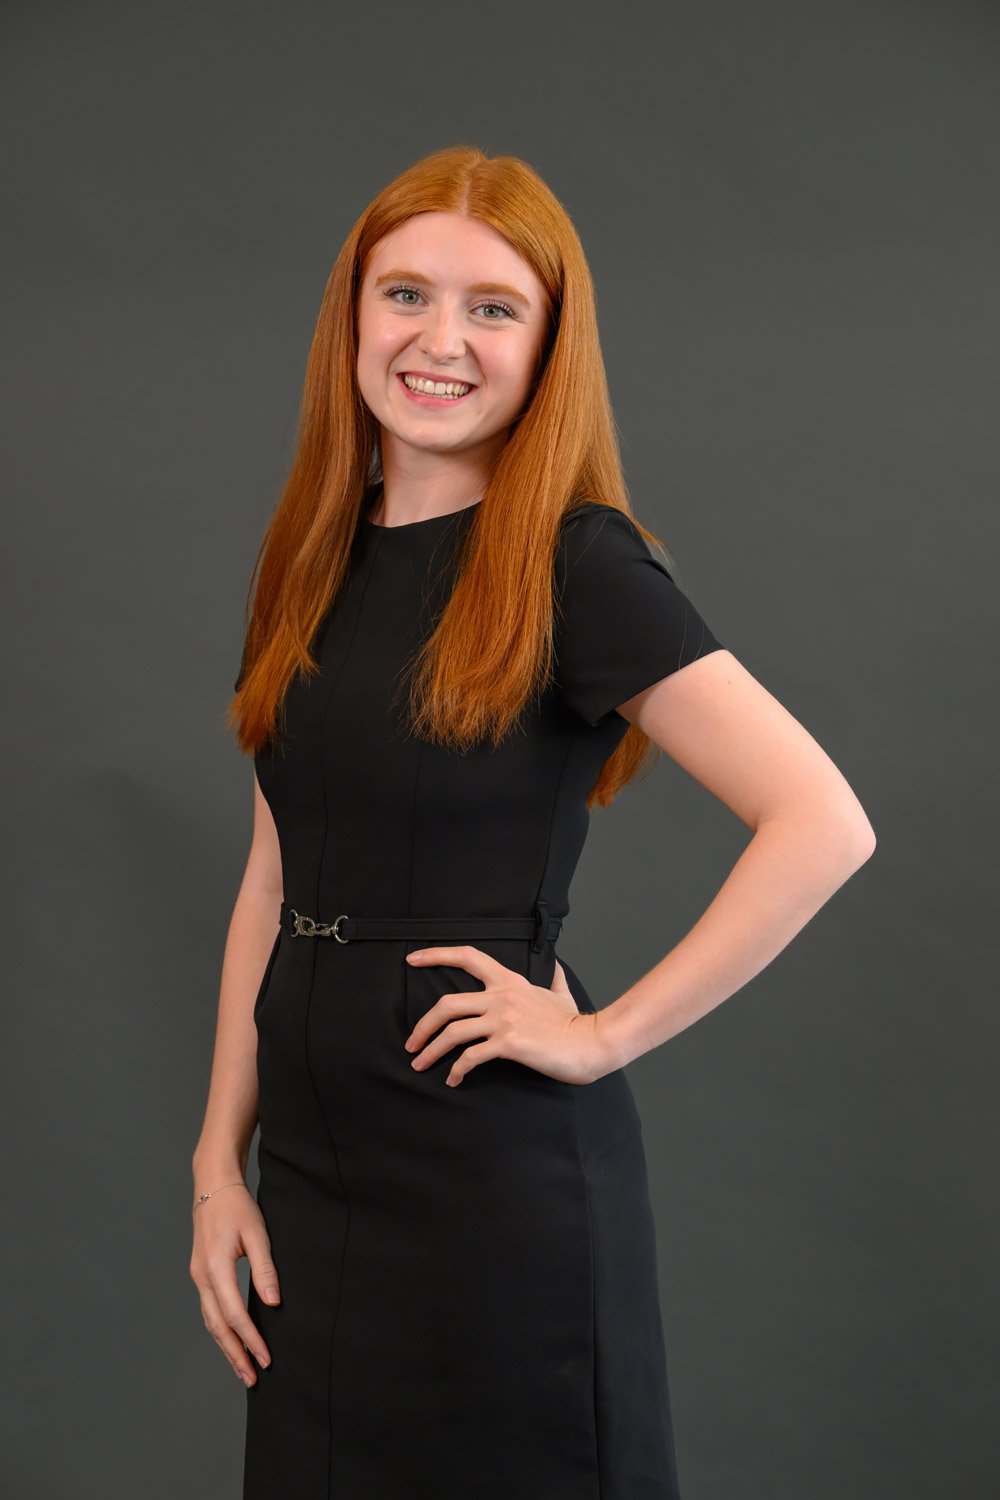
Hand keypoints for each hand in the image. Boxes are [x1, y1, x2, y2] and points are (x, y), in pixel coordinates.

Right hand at [189, 1183, 279, 1386]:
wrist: (212, 1186)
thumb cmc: (237, 1207)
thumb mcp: (257, 1234)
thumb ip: (265, 1269)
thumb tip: (273, 1303)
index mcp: (215, 1267)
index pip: (234, 1315)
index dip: (250, 1339)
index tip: (266, 1359)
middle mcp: (202, 1277)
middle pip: (217, 1327)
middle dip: (235, 1355)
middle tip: (252, 1379)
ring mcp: (198, 1277)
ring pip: (210, 1322)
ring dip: (226, 1347)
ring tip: (243, 1369)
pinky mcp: (201, 1275)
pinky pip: (209, 1310)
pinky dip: (220, 1331)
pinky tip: (232, 1341)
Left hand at [403, 947, 606, 1086]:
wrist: (590, 1043)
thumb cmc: (573, 1023)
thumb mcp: (560, 993)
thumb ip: (553, 978)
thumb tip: (555, 965)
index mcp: (509, 981)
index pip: (467, 957)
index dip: (436, 955)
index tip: (412, 959)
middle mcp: (502, 996)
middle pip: (447, 1004)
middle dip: (423, 1026)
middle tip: (412, 1043)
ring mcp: (504, 1019)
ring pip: (453, 1032)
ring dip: (432, 1050)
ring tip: (421, 1064)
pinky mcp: (508, 1044)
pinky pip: (470, 1057)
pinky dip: (456, 1070)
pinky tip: (453, 1079)